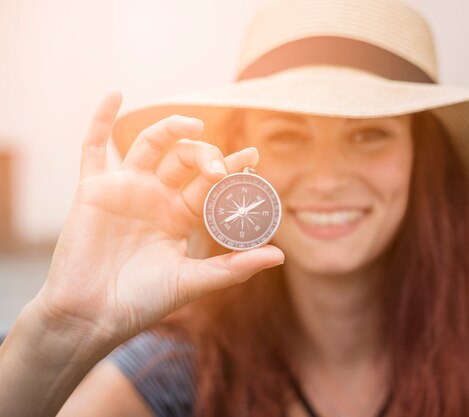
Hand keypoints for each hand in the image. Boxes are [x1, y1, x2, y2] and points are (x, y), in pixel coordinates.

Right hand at [34, 91, 284, 344]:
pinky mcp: (93, 189)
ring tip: (194, 124)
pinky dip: (101, 120)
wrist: (91, 316)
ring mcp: (125, 190)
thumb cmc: (142, 302)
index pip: (210, 183)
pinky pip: (93, 148)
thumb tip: (280, 256)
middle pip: (186, 160)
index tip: (253, 157)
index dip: (232, 168)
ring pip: (151, 146)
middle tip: (221, 170)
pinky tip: (115, 94)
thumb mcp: (192, 282)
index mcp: (180, 216)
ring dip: (171, 129)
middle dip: (207, 158)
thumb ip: (234, 268)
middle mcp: (156, 197)